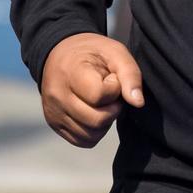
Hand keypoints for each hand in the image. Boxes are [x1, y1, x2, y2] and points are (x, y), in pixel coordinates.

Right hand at [40, 32, 144, 147]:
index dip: (113, 89)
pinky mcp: (55, 125)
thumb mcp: (114, 51)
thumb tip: (138, 103)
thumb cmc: (90, 52)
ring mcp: (54, 113)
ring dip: (105, 122)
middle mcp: (57, 96)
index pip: (99, 95)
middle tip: (111, 95)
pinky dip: (94, 131)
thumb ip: (130, 74)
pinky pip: (82, 140)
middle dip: (112, 109)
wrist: (59, 53)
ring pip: (91, 135)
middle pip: (97, 120)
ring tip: (101, 103)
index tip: (111, 78)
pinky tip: (93, 112)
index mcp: (70, 72)